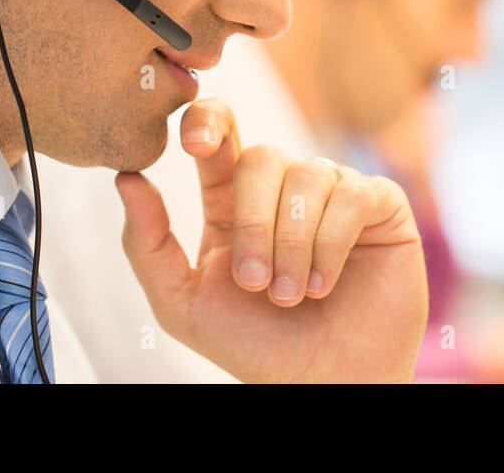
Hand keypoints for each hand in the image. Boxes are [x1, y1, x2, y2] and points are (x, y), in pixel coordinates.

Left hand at [115, 98, 427, 381]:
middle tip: (255, 284)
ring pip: (307, 176)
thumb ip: (146, 244)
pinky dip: (332, 244)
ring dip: (293, 245)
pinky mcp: (379, 204)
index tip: (194, 143)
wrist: (322, 383)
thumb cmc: (255, 346)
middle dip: (253, 224)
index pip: (219, 132)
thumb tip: (125, 178)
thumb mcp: (183, 303)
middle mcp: (283, 187)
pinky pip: (352, 194)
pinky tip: (324, 284)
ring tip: (293, 296)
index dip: (207, 121)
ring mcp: (333, 190)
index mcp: (232, 199)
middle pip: (261, 157)